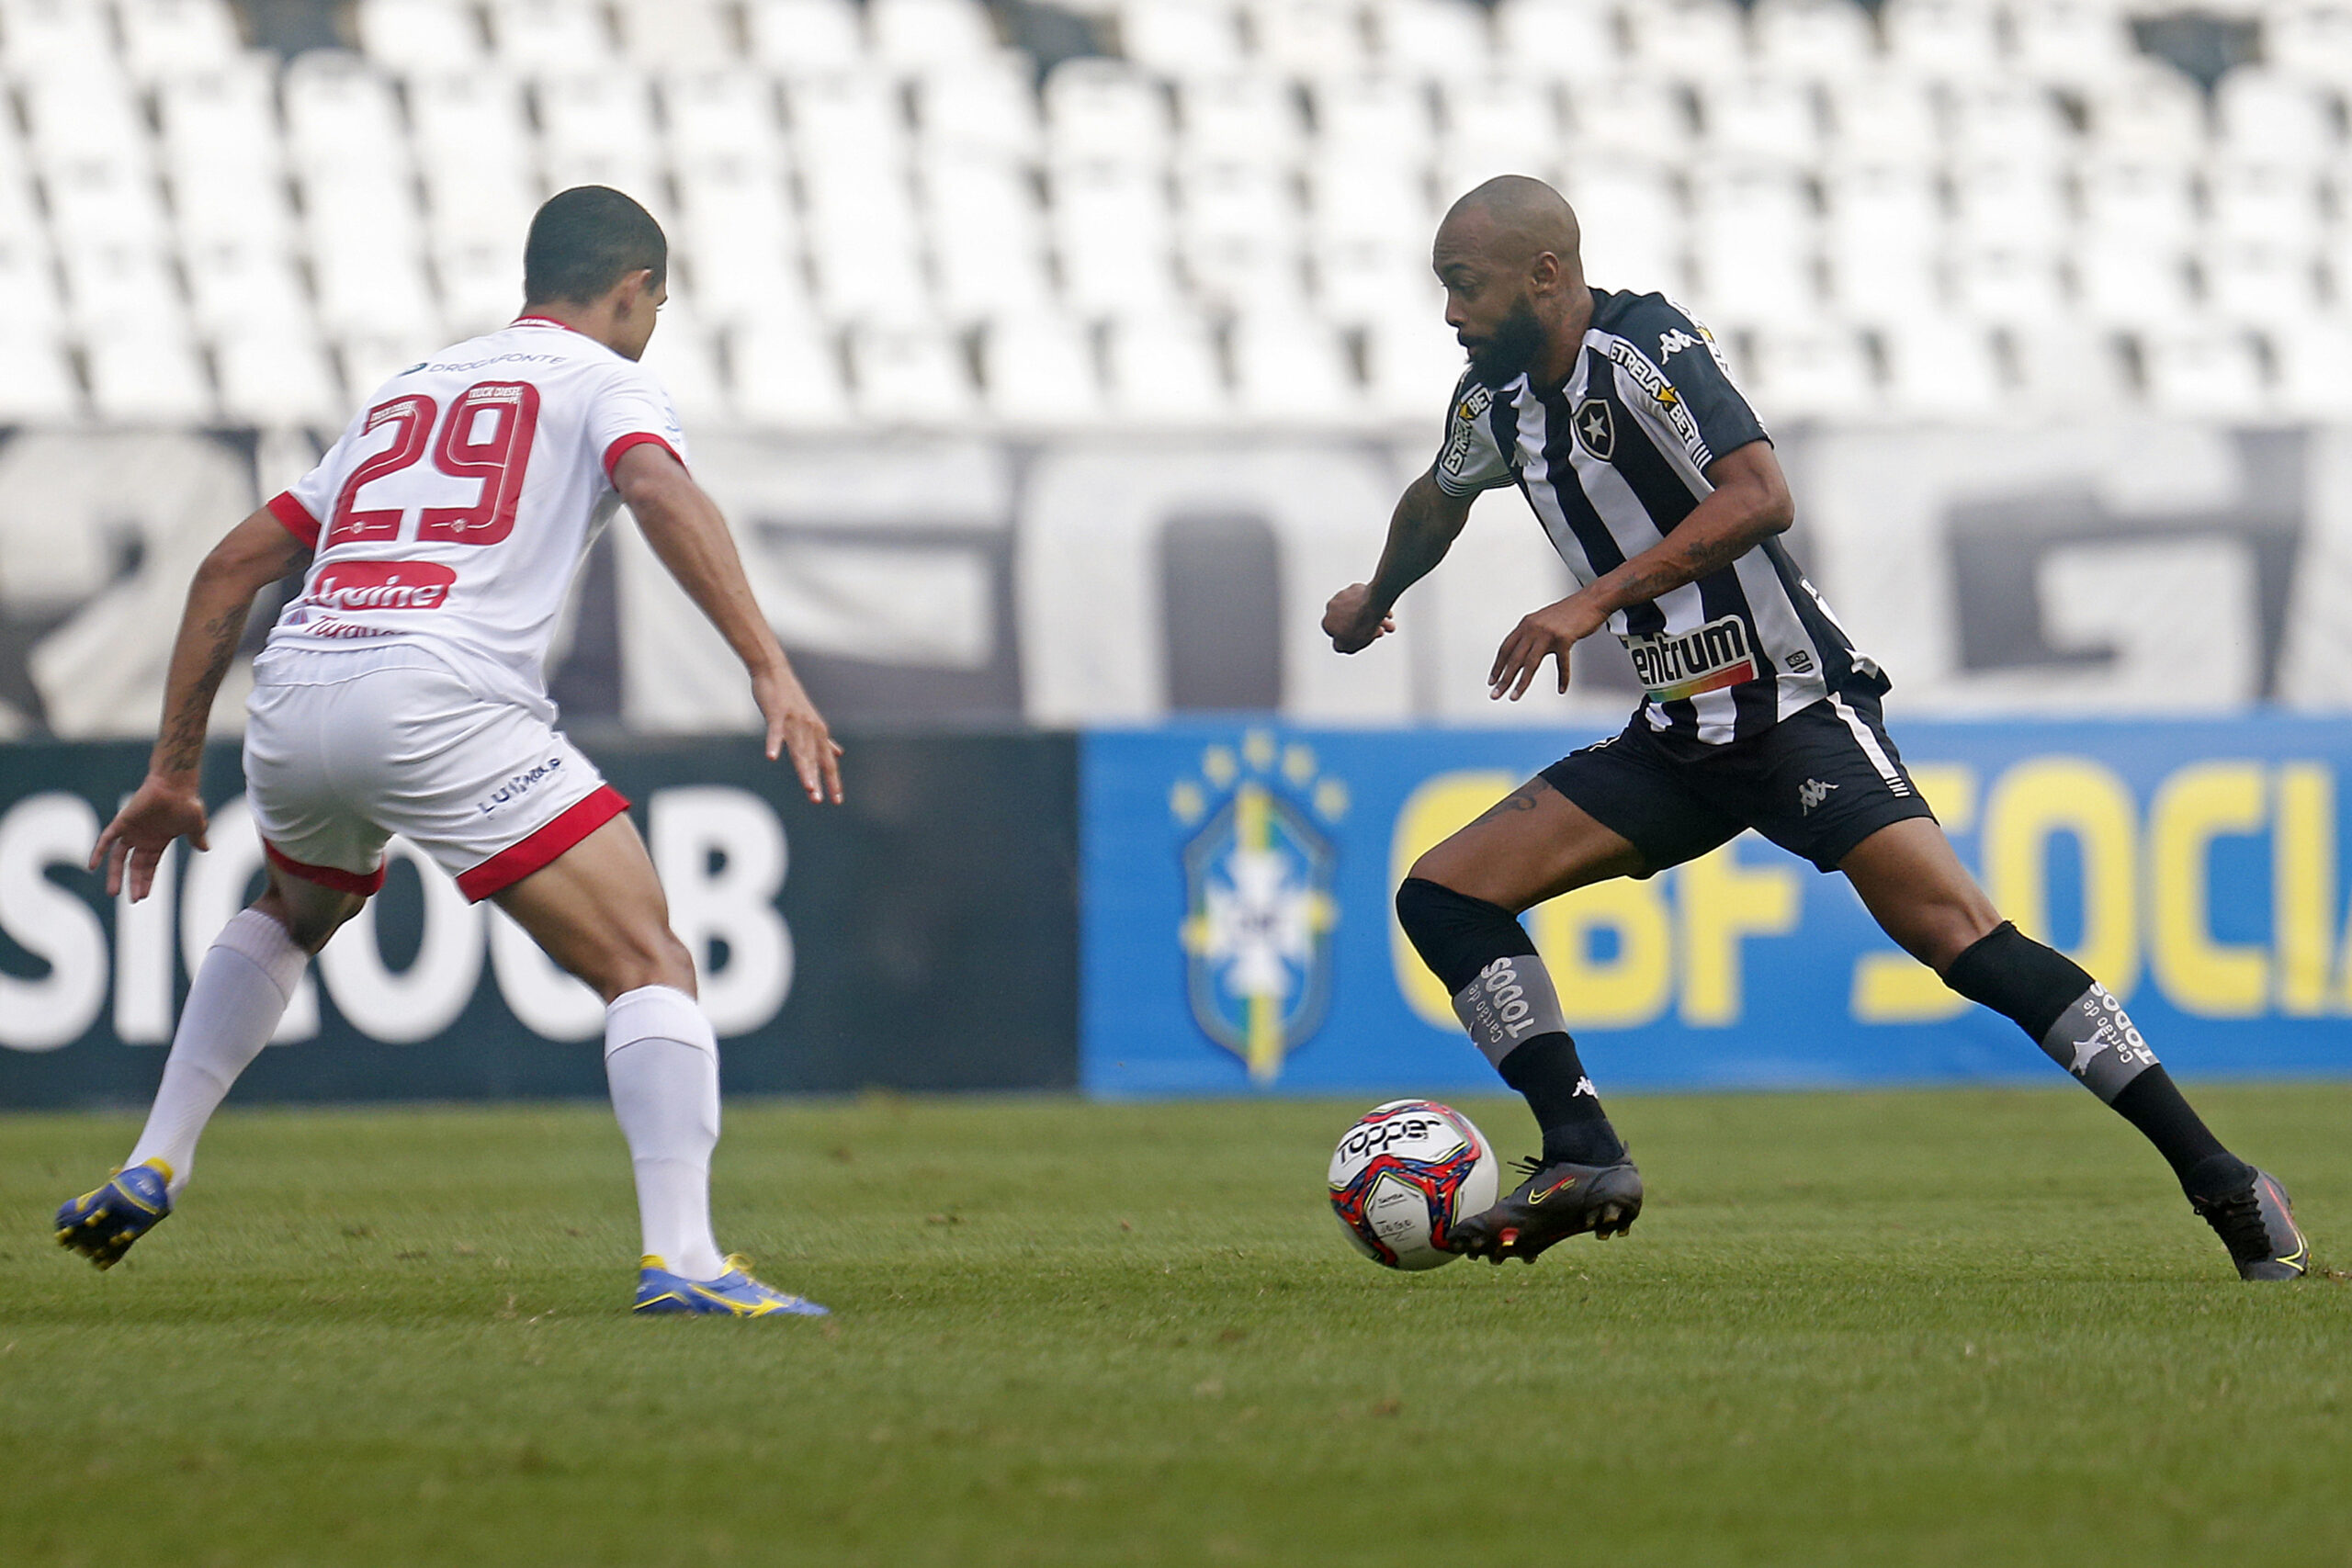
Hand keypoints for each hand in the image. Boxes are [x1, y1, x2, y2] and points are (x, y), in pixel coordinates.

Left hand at [90, 773, 208, 900]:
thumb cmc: (187, 802)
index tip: (143, 897)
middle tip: (132, 900)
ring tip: (113, 893)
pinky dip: (98, 852)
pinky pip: (106, 839)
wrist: (176, 784)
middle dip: (133, 883)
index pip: (148, 867)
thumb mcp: (195, 825)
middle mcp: (142, 839)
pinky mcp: (122, 822)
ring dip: (116, 875)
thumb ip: (197, 838)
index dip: (146, 881)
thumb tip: (205, 849)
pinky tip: (92, 865)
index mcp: (157, 842)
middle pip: (134, 866)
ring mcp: (131, 831)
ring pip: (119, 858)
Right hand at [753, 665, 843, 803]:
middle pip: (814, 759)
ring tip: (808, 788)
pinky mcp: (777, 713)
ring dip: (804, 769)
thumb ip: (823, 741)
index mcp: (818, 732)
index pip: (828, 761)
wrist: (774, 671)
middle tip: (819, 800)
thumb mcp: (811, 721)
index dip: (833, 780)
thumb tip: (838, 754)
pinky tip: (772, 757)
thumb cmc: (791, 699)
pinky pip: (775, 732)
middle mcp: (810, 728)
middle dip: (818, 780)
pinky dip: (774, 744)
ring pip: (799, 749)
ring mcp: (794, 721)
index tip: (837, 800)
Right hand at [1322, 583, 1394, 653]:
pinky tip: (1384, 610)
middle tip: (1380, 630)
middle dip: (1365, 625)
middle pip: (1350, 619)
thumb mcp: (1348, 646)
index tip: (1364, 639)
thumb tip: (1340, 644)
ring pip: (1359, 608)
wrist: (1372, 605)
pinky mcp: (1356, 587)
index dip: (1352, 637)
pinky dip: (1373, 603)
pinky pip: (1364, 598)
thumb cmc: (1360, 626)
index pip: (1338, 633)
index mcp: (1327, 622)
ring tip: (1388, 622)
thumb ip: (1340, 646)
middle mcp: (1332, 607)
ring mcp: (1343, 595)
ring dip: (1372, 615)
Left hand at [1489, 595, 1606, 700]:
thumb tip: (1522, 651)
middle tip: (1495, 694)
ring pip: (1530, 663)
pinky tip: (1561, 689)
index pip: (1506, 648)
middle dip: (1503, 679)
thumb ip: (1532, 634)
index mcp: (1526, 624)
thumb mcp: (1543, 620)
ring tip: (1514, 696)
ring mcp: (1548, 633)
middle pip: (1514, 658)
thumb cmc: (1570, 612)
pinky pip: (1562, 664)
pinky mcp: (1564, 639)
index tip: (1492, 680)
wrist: (1592, 600)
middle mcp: (1533, 628)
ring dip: (1521, 683)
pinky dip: (1563, 678)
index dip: (1497, 665)